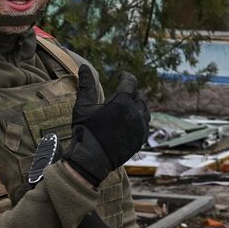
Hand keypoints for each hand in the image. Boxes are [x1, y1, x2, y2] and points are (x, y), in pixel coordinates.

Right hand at [63, 69, 149, 186]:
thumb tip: (83, 67)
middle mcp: (135, 112)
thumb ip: (86, 85)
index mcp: (122, 101)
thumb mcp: (83, 107)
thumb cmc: (86, 131)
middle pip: (139, 95)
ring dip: (138, 106)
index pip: (130, 81)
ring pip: (145, 110)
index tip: (121, 75)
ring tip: (128, 106)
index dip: (126, 76)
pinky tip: (131, 121)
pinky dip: (140, 120)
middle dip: (132, 92)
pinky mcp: (141, 138)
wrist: (91, 160)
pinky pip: (145, 124)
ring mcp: (140, 126)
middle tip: (123, 93)